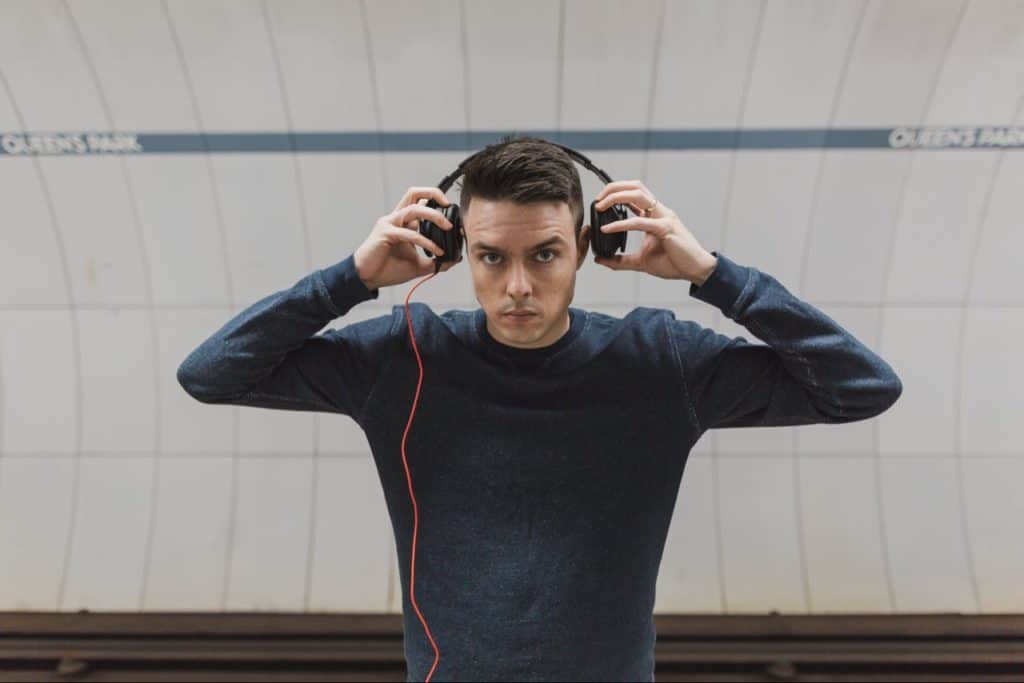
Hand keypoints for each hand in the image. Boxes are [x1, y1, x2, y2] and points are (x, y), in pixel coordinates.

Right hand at [353, 186, 460, 289]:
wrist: (366, 278)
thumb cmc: (387, 269)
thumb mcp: (418, 265)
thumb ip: (434, 261)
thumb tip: (453, 260)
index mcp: (403, 222)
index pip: (421, 202)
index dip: (437, 203)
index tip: (454, 216)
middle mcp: (396, 218)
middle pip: (414, 193)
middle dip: (434, 194)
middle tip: (449, 205)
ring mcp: (389, 224)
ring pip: (414, 209)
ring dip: (434, 216)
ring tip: (448, 227)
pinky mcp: (385, 233)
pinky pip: (409, 233)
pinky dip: (425, 241)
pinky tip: (436, 251)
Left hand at [592, 180, 716, 284]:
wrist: (696, 270)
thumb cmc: (674, 262)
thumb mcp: (641, 262)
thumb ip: (621, 261)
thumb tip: (601, 260)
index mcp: (654, 215)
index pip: (634, 193)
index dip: (615, 192)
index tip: (599, 202)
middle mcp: (659, 212)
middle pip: (635, 186)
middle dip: (613, 188)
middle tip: (597, 201)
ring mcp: (664, 217)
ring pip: (638, 195)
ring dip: (616, 197)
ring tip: (600, 207)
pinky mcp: (666, 228)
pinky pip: (640, 222)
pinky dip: (621, 224)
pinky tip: (608, 229)